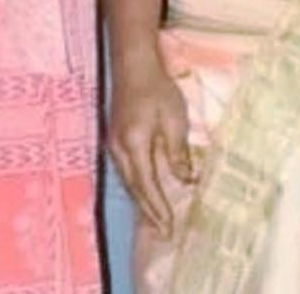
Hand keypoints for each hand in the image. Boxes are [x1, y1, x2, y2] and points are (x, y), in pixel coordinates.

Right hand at [108, 55, 194, 237]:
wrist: (133, 66)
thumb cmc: (157, 89)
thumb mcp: (174, 119)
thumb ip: (177, 152)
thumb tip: (185, 180)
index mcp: (134, 145)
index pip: (147, 185)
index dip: (158, 208)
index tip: (168, 227)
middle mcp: (119, 149)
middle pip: (134, 188)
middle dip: (149, 212)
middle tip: (163, 233)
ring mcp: (114, 145)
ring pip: (128, 182)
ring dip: (142, 202)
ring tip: (155, 221)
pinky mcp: (115, 140)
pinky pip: (126, 171)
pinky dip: (137, 187)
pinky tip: (145, 193)